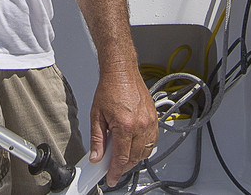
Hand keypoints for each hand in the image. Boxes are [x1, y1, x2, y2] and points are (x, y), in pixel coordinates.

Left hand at [90, 67, 157, 185]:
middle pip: (134, 158)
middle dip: (123, 167)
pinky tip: (134, 148)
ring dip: (134, 159)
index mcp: (125, 125)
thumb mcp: (97, 115)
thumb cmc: (110, 88)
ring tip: (122, 157)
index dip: (115, 172)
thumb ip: (97, 139)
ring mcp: (150, 122)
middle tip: (113, 169)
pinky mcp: (154, 119)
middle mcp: (140, 125)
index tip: (111, 179)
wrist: (122, 72)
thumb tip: (96, 157)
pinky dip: (144, 148)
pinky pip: (152, 141)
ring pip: (145, 152)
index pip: (121, 158)